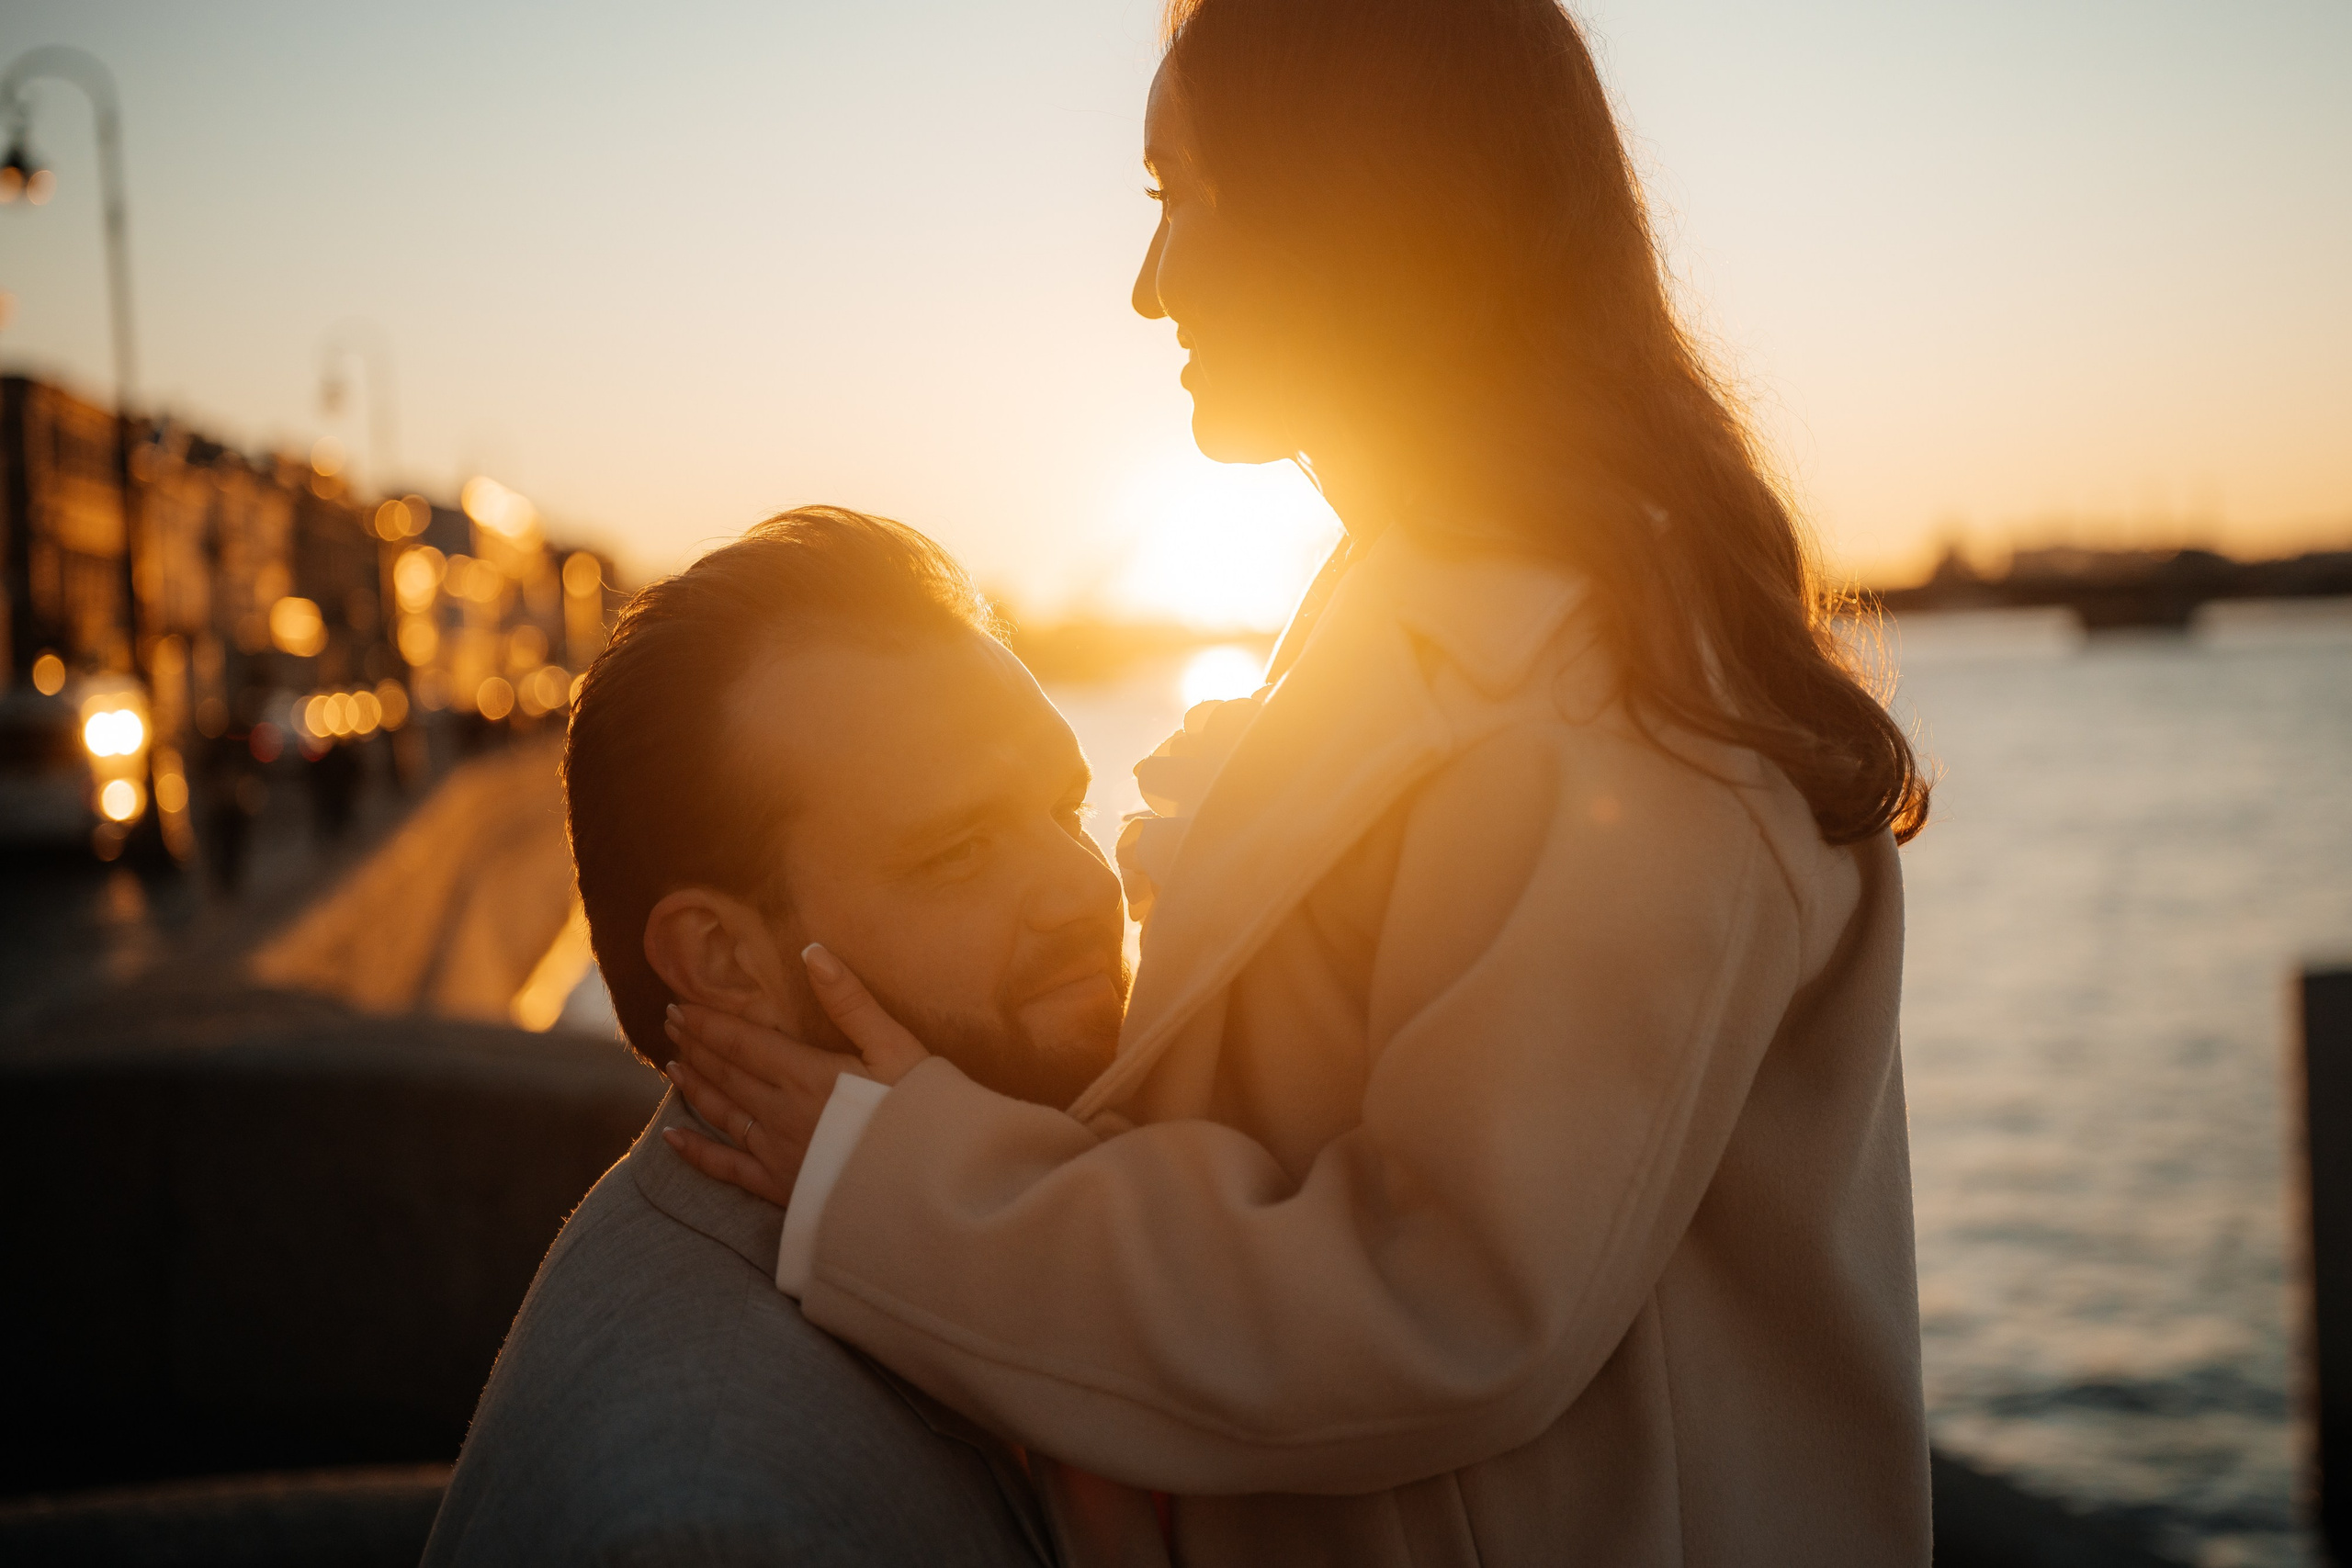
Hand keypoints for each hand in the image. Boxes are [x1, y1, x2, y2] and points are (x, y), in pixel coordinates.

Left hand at [661, 943, 931, 1206]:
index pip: (740, 1041)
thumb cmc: (920, 1110)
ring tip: (672, 1066)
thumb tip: (812, 952)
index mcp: (804, 1072)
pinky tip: (671, 1139)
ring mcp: (774, 1152)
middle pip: (725, 1072)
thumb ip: (849, 1001)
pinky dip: (696, 1152)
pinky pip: (726, 1168)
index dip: (706, 1022)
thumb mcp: (894, 1046)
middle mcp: (778, 1111)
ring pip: (719, 1113)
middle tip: (670, 1023)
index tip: (679, 1004)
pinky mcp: (780, 1187)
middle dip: (694, 1044)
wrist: (930, 1185)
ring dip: (693, 1086)